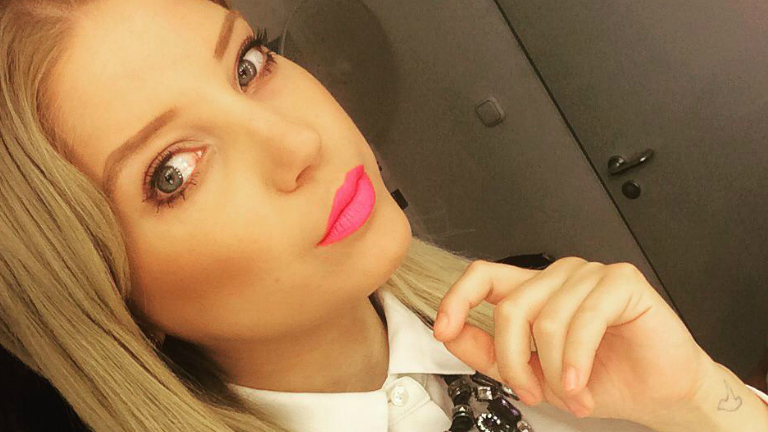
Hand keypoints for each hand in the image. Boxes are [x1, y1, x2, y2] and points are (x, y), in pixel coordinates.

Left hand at [432, 258, 715, 424]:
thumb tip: (449, 332)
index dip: (457, 298)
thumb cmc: (602, 378)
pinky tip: (581, 382)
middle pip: (510, 307)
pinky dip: (577, 359)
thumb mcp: (531, 372)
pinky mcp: (622, 282)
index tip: (443, 328)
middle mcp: (558, 276)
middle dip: (514, 361)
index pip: (483, 275)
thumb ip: (487, 351)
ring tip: (571, 394)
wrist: (659, 393)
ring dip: (554, 370)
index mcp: (534, 290)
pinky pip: (584, 319)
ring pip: (546, 319)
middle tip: (532, 392)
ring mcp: (590, 274)